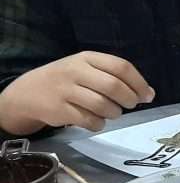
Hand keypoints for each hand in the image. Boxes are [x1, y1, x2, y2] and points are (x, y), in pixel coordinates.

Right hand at [0, 51, 154, 134]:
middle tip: (130, 105)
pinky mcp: (59, 110)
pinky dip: (99, 124)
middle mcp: (75, 71)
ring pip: (103, 105)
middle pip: (113, 86)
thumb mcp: (87, 69)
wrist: (28, 93)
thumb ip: (115, 77)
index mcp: (86, 58)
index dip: (139, 83)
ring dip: (115, 113)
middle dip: (129, 99)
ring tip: (112, 112)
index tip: (148, 96)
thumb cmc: (67, 81)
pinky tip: (96, 121)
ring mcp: (65, 90)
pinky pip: (89, 121)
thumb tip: (149, 93)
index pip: (121, 66)